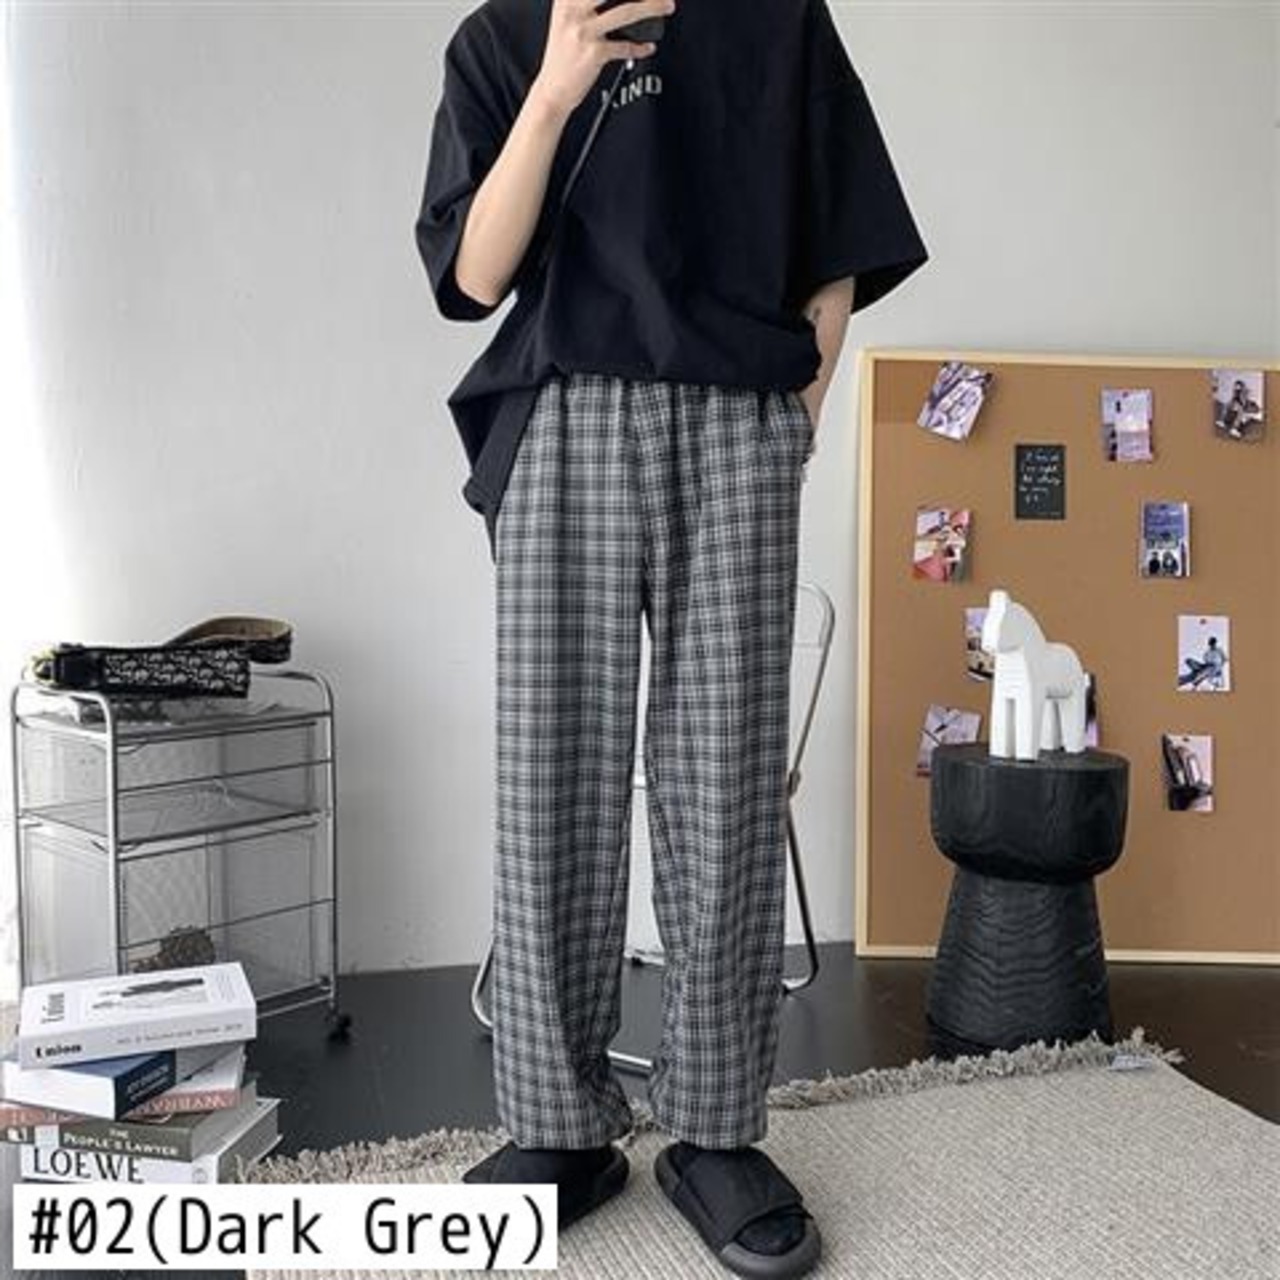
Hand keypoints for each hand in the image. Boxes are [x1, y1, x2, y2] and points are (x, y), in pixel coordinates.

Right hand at [531, 0, 675, 118]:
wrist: (553, 90)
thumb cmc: (564, 56)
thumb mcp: (566, 20)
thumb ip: (587, 4)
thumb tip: (626, 1)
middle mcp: (573, 10)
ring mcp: (583, 31)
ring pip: (626, 12)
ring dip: (653, 7)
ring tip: (667, 6)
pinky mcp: (594, 54)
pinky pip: (625, 47)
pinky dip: (641, 47)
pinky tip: (648, 47)